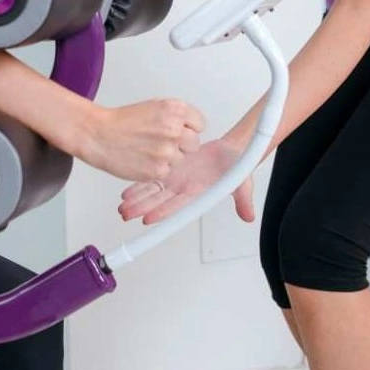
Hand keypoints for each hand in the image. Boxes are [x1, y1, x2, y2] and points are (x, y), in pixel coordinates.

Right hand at [77, 99, 204, 182]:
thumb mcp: (154, 107)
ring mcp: (167, 151)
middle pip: (194, 144)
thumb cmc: (122, 122)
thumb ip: (176, 116)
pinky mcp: (159, 170)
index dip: (189, 129)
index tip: (180, 131)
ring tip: (148, 150)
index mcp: (175, 110)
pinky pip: (168, 171)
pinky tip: (143, 159)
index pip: (200, 124)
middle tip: (162, 142)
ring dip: (169, 158)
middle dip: (181, 145)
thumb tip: (191, 128)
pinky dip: (157, 168)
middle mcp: (174, 129)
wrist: (99, 135)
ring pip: (181, 159)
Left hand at [118, 137, 254, 225]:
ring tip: (121, 205)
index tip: (148, 218)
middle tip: (125, 214)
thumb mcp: (243, 182)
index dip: (163, 212)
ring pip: (153, 191)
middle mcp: (184, 189)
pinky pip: (153, 177)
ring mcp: (177, 180)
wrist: (231, 150)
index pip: (178, 206)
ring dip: (137, 198)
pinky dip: (140, 184)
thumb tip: (249, 216)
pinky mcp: (173, 169)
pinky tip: (127, 190)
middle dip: (141, 208)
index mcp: (198, 193)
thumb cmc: (237, 166)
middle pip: (159, 201)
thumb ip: (243, 198)